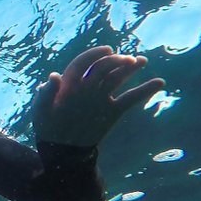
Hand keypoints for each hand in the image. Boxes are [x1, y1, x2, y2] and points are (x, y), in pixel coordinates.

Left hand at [32, 46, 164, 146]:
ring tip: (142, 61)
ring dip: (130, 68)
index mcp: (71, 82)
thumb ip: (46, 94)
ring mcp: (102, 97)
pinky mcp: (113, 111)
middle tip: (128, 60)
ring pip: (118, 78)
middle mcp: (88, 86)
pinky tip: (159, 82)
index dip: (95, 55)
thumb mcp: (41, 110)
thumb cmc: (47, 126)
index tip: (108, 51)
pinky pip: (130, 98)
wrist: (63, 148)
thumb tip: (54, 76)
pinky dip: (144, 90)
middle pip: (104, 68)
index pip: (84, 63)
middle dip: (116, 61)